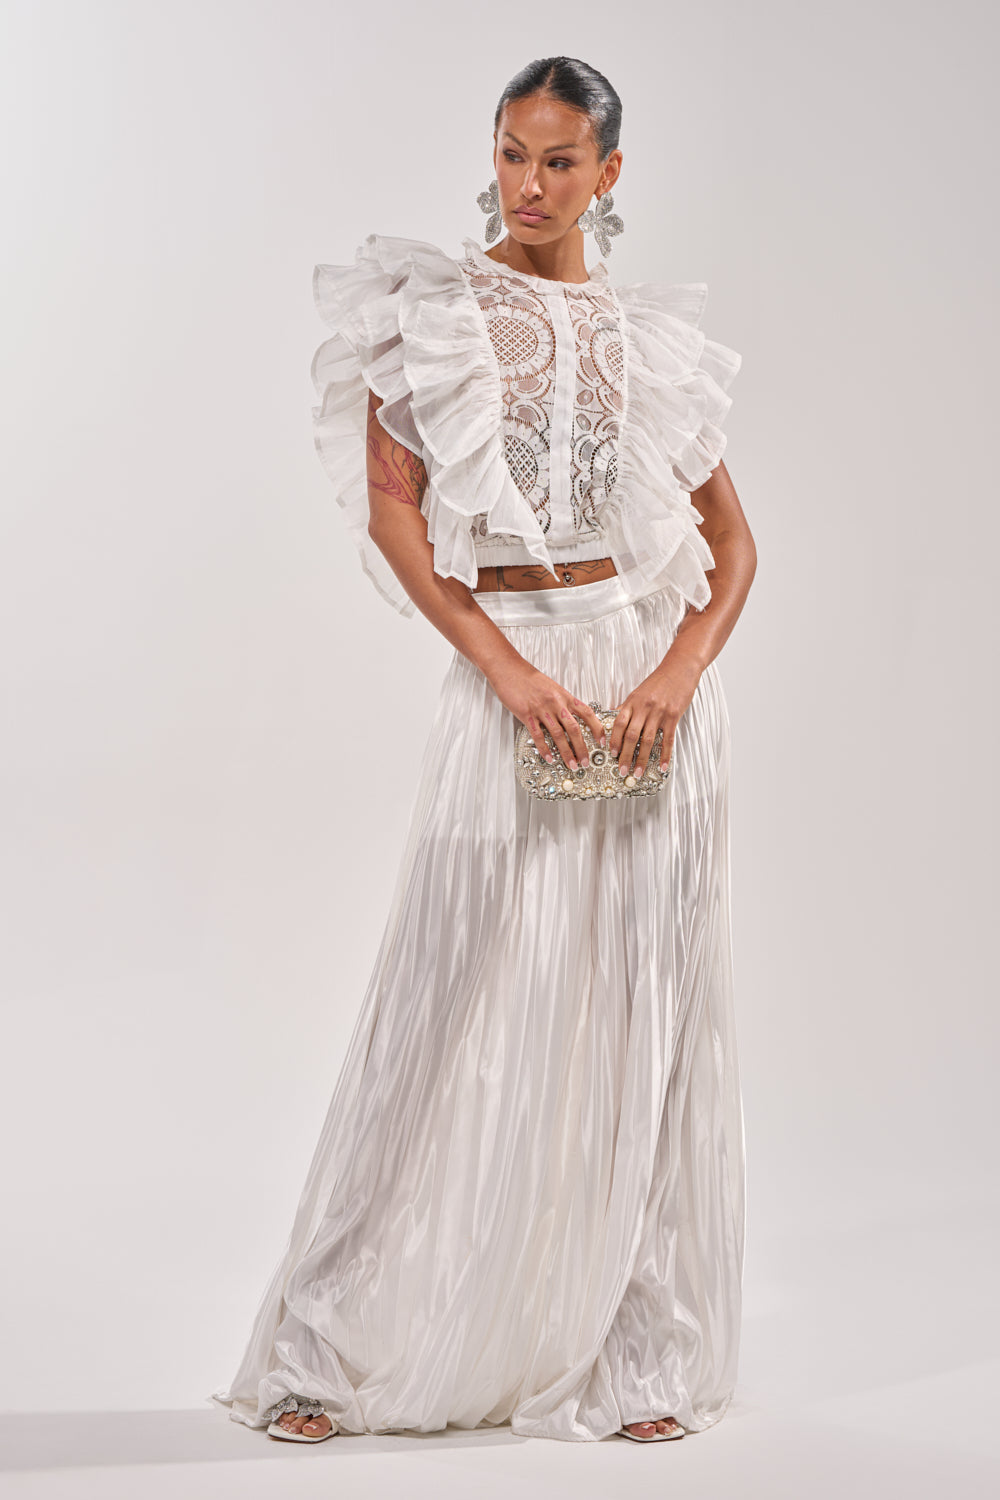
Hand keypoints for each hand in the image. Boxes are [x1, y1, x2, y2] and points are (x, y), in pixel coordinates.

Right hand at [489, 662, 606, 769]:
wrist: (510, 669)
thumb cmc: (529, 678)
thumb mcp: (552, 687)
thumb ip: (561, 702)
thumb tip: (570, 716)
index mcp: (564, 696)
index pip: (587, 713)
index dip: (597, 728)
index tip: (602, 740)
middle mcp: (556, 703)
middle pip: (574, 729)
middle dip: (582, 748)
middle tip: (585, 761)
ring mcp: (541, 709)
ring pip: (558, 735)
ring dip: (566, 752)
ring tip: (571, 764)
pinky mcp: (527, 715)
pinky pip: (538, 735)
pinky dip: (545, 748)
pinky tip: (549, 757)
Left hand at [608, 654, 702, 779]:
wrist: (679, 668)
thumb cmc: (659, 680)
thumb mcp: (638, 692)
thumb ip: (627, 707)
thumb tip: (613, 719)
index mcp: (632, 702)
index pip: (619, 724)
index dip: (614, 740)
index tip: (612, 754)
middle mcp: (644, 708)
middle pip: (631, 736)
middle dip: (625, 756)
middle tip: (622, 770)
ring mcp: (659, 713)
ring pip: (647, 741)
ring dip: (641, 759)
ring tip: (638, 772)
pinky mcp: (673, 716)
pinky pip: (667, 740)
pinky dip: (664, 755)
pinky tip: (661, 765)